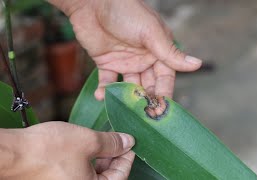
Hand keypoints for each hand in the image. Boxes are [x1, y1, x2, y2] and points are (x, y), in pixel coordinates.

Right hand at [1, 122, 134, 179]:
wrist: (13, 154)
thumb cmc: (50, 150)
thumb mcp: (89, 141)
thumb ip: (112, 143)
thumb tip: (128, 142)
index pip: (120, 176)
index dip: (127, 157)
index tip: (129, 143)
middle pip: (106, 177)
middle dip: (113, 157)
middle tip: (116, 140)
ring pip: (92, 175)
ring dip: (99, 159)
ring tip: (101, 142)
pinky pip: (78, 174)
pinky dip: (85, 162)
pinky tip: (85, 148)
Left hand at [49, 0, 202, 98]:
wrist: (92, 2)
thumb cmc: (126, 11)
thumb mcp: (152, 33)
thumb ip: (171, 53)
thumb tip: (197, 64)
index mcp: (158, 50)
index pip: (165, 77)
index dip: (164, 93)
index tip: (163, 109)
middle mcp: (143, 58)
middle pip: (148, 84)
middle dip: (146, 99)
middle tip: (143, 115)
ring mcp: (125, 62)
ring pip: (129, 86)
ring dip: (126, 98)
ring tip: (123, 109)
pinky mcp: (106, 63)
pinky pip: (108, 81)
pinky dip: (105, 90)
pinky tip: (101, 96)